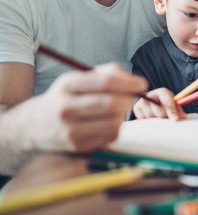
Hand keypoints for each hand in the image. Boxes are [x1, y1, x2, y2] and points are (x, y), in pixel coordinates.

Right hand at [25, 63, 146, 151]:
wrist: (34, 125)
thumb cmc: (65, 96)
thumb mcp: (78, 78)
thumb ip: (106, 72)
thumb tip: (131, 79)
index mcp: (67, 85)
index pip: (106, 82)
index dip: (128, 83)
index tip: (142, 83)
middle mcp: (66, 108)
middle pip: (111, 104)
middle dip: (128, 99)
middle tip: (132, 97)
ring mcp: (71, 130)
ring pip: (114, 122)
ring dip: (122, 115)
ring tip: (116, 110)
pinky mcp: (78, 146)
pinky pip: (110, 136)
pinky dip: (115, 127)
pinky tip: (106, 122)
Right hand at [132, 87, 185, 120]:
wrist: (152, 102)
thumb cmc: (165, 104)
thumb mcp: (173, 105)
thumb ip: (178, 110)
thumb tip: (182, 117)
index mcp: (163, 92)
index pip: (167, 100)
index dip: (172, 110)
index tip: (175, 119)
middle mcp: (152, 95)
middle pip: (158, 111)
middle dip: (164, 117)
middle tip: (166, 119)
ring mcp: (143, 101)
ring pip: (150, 116)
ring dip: (156, 120)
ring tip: (158, 118)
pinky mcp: (136, 108)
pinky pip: (143, 119)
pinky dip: (148, 121)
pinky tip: (151, 118)